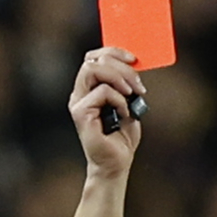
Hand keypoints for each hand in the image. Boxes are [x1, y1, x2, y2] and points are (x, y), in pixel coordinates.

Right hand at [69, 49, 145, 179]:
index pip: (94, 57)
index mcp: (89, 88)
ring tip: (132, 95)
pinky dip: (119, 100)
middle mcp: (80, 93)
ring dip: (119, 78)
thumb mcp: (129, 104)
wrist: (117, 164)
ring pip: (93, 69)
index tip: (134, 59)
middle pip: (93, 59)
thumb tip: (134, 65)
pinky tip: (124, 115)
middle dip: (121, 66)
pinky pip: (102, 92)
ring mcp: (78, 102)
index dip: (113, 51)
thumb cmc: (122, 137)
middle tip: (139, 85)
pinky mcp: (81, 113)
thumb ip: (126, 85)